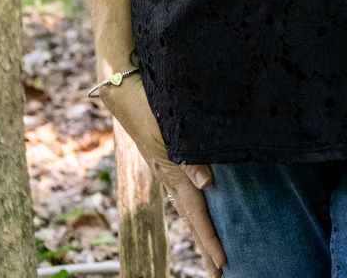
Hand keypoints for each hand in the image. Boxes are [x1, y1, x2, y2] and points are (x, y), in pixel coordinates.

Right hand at [99, 73, 226, 276]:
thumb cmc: (147, 103)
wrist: (124, 87)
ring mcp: (167, 168)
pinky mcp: (168, 158)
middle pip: (192, 218)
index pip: (196, 212)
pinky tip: (204, 209)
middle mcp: (170, 175)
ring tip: (213, 253)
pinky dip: (195, 208)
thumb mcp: (167, 129)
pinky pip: (184, 191)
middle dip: (205, 245)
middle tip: (220, 273)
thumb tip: (206, 185)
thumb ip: (187, 158)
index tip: (222, 261)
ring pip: (187, 208)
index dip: (209, 237)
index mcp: (171, 172)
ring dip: (202, 231)